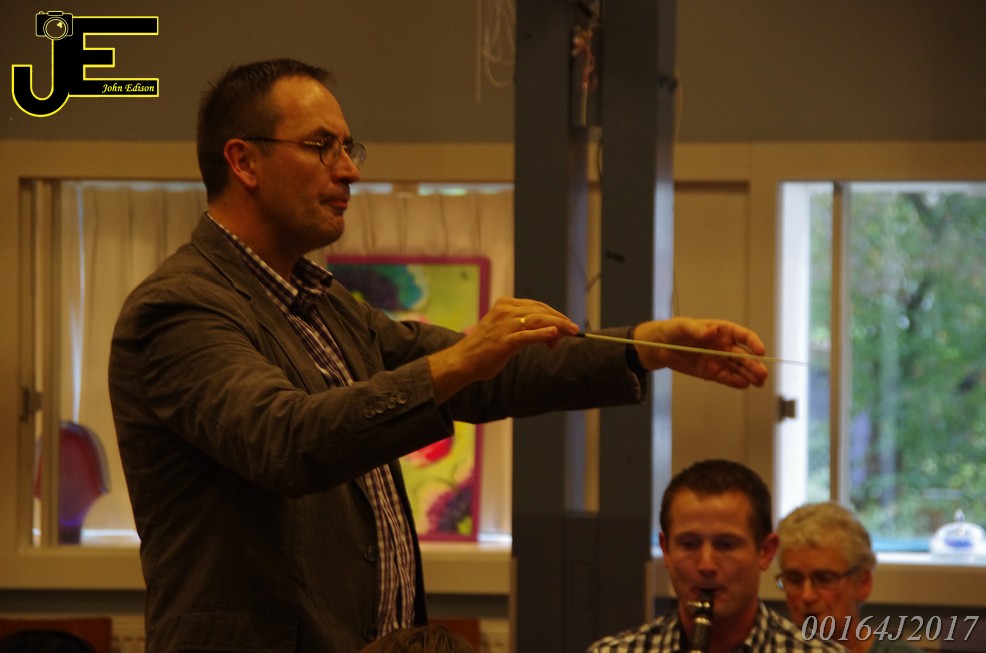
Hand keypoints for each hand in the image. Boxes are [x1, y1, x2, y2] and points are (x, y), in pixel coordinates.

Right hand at [429, 297, 579, 401]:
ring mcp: (504, 325)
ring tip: (571, 331)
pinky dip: (542, 334)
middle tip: (575, 329)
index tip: (567, 324)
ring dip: (558, 326)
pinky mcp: (504, 341)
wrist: (462, 361)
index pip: (536, 306)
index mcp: (504, 305)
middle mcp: (504, 311)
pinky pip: (526, 335)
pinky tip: (555, 334)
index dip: (554, 314)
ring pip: (537, 321)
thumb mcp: (505, 333)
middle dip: (560, 319)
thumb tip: (552, 333)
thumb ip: (525, 329)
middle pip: (540, 311)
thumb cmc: (484, 349)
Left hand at [632, 318, 768, 388]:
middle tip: (763, 374)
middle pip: (744, 356)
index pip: (744, 336)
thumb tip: (711, 332)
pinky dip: (735, 382)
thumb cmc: (674, 331)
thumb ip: (696, 329)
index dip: (754, 343)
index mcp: (723, 330)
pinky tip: (744, 385)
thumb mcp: (682, 326)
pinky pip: (726, 378)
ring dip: (750, 375)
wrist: (661, 346)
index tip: (760, 352)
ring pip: (739, 369)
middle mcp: (725, 346)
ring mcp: (719, 360)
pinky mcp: (712, 373)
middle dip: (755, 365)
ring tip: (759, 383)